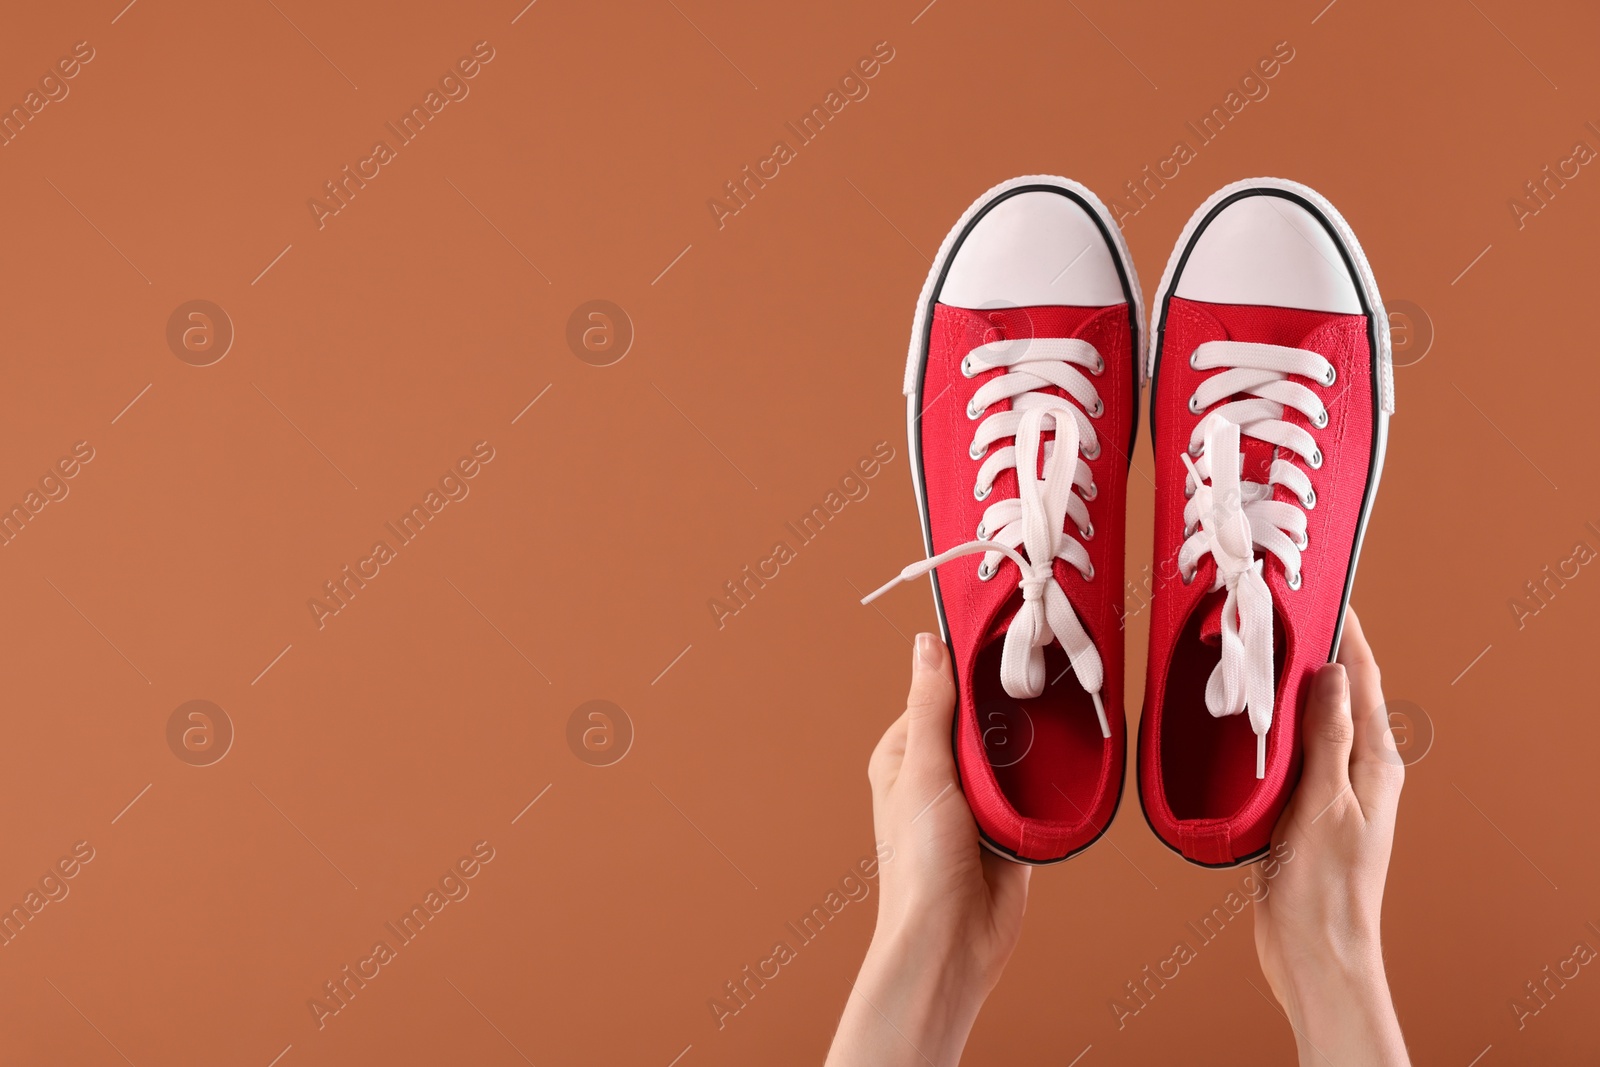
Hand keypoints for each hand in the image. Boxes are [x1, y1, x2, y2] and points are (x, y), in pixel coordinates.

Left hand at [825, 633, 1029, 1066]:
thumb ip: (931, 706)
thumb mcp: (922, 771)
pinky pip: (1036, 790)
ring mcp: (977, 802)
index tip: (1006, 639)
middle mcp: (938, 775)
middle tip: (1043, 676)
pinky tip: (1068, 759)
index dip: (970, 670)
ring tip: (1060, 714)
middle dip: (1008, 707)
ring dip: (1032, 744)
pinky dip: (1049, 780)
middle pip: (981, 721)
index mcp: (905, 756)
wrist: (952, 942)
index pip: (941, 694)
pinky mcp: (1011, 827)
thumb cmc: (920, 862)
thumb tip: (926, 643)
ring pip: (1013, 753)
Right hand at [1254, 608, 1409, 1065]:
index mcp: (1375, 763)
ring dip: (1282, 685)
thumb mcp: (1330, 803)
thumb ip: (1330, 738)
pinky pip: (1282, 750)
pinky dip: (1264, 724)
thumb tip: (1333, 673)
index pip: (1363, 680)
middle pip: (1334, 693)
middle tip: (1276, 610)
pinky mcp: (1295, 805)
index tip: (1326, 593)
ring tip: (1251, 648)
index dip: (1348, 634)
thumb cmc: (1327, 888)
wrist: (1311, 950)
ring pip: (1303, 719)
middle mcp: (1355, 769)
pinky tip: (1237, 713)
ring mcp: (1325, 787)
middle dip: (1311, 649)